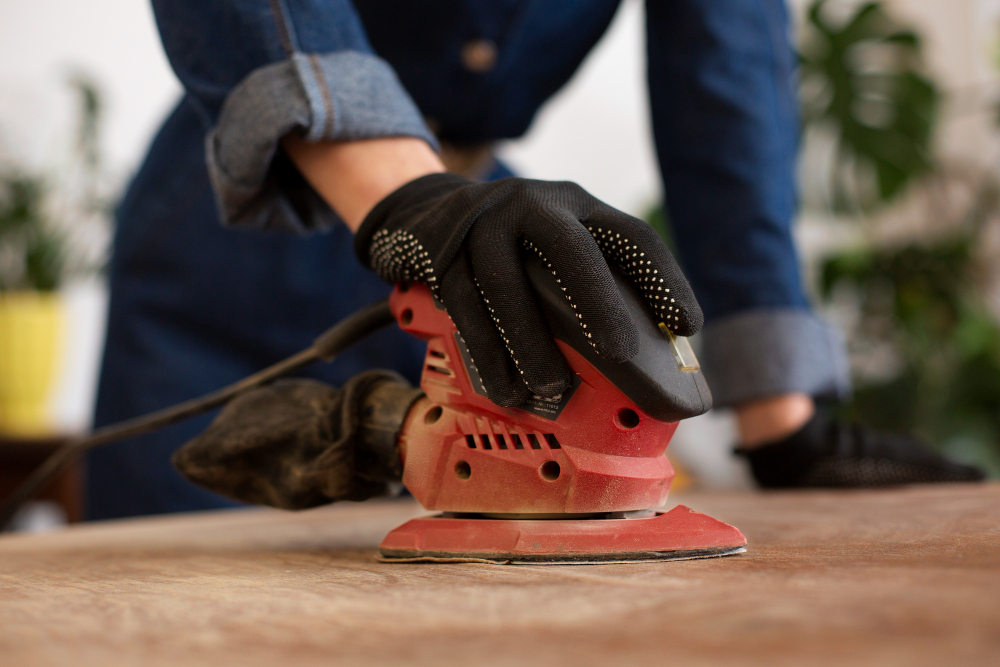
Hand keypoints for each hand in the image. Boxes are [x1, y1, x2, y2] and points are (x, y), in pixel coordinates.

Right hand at [355, 173, 702, 406]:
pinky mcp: (442, 253)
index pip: (631, 236)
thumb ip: (590, 278)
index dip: (663, 278)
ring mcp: (482, 225)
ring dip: (531, 343)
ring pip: (507, 284)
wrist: (423, 211)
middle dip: (597, 304)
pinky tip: (505, 386)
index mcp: (575, 205)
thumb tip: (635, 355)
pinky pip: (466, 307)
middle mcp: (532, 205)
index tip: (686, 325)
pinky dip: (487, 352)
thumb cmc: (509, 243)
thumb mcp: (554, 243)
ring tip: (551, 387)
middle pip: (570, 250)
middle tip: (618, 354)